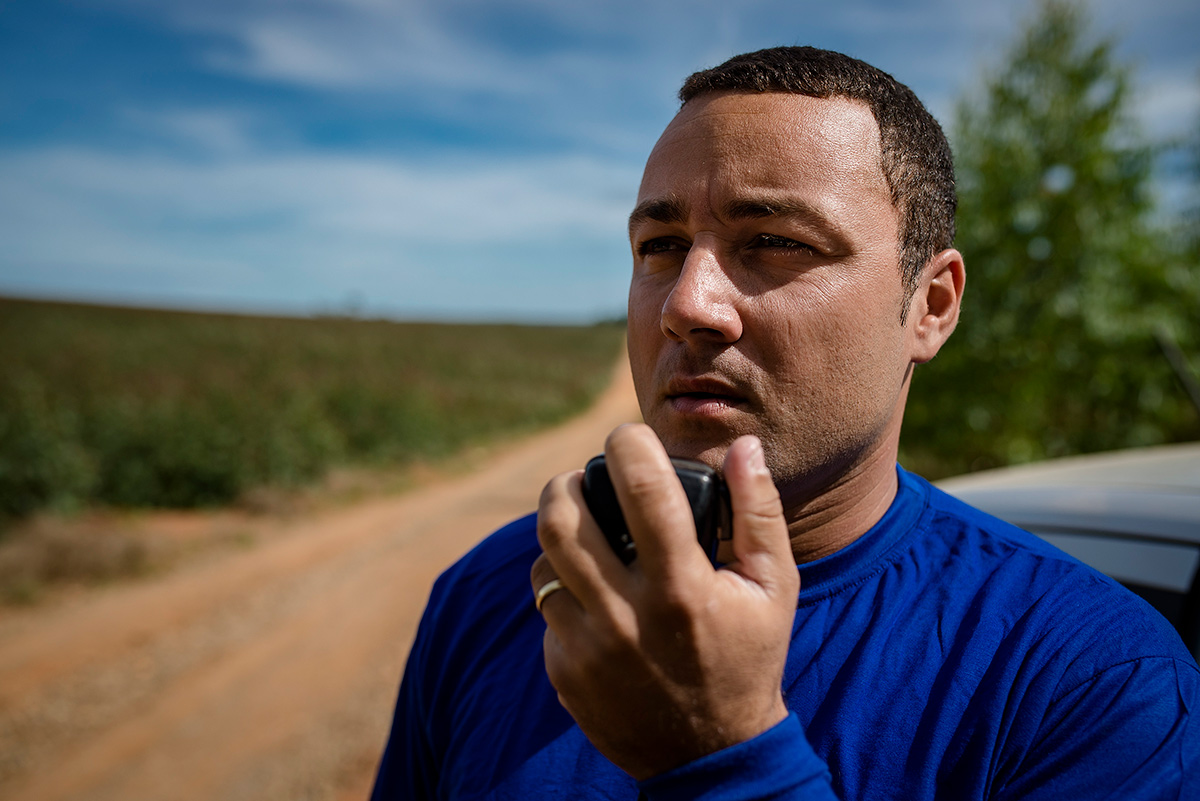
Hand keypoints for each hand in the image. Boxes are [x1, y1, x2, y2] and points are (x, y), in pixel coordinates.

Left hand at [531, 423, 798, 779]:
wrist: (709, 754)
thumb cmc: (748, 659)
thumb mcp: (774, 588)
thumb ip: (760, 512)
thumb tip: (743, 446)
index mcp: (682, 589)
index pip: (641, 490)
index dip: (627, 444)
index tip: (629, 436)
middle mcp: (626, 617)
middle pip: (562, 518)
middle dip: (567, 481)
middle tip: (585, 479)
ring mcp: (588, 648)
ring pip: (542, 561)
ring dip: (559, 532)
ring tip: (585, 530)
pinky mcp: (563, 671)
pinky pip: (545, 607)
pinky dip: (564, 587)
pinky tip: (595, 594)